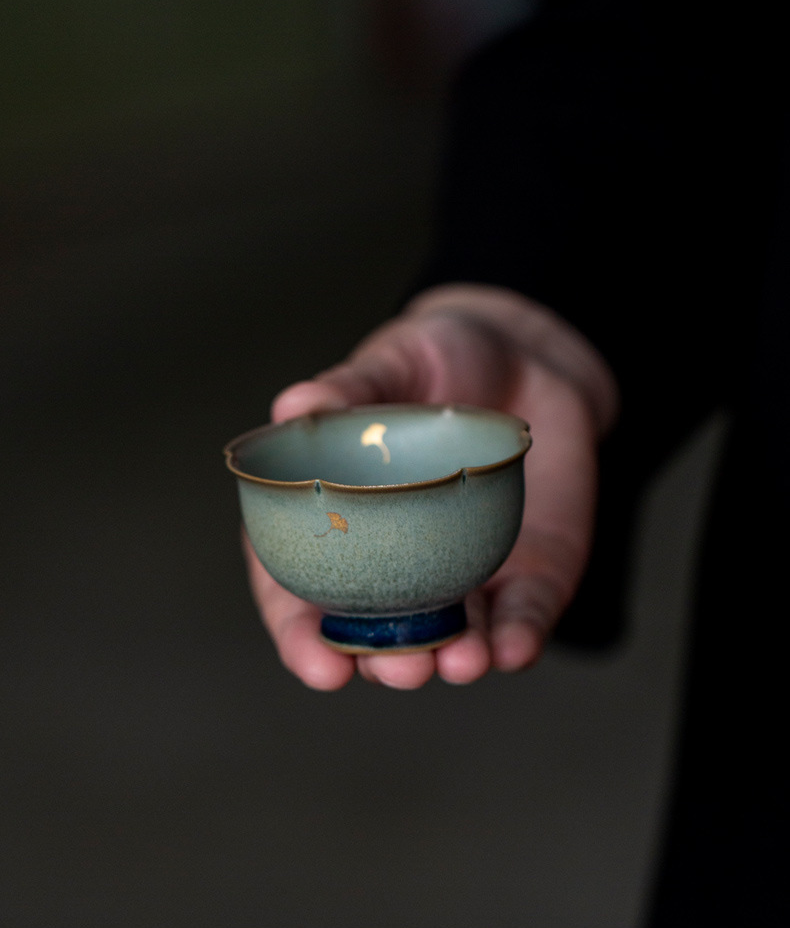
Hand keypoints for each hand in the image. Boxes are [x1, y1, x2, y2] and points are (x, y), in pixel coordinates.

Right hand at [243, 284, 618, 689]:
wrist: (527, 353)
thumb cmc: (439, 357)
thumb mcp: (391, 362)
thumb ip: (348, 390)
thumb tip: (295, 406)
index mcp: (342, 520)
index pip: (303, 592)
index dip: (301, 637)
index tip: (317, 664)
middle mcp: (396, 563)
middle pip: (379, 634)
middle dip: (386, 664)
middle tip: (399, 669)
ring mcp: (463, 575)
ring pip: (453, 640)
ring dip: (453, 661)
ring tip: (458, 662)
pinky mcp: (527, 573)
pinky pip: (523, 616)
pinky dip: (519, 638)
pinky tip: (514, 648)